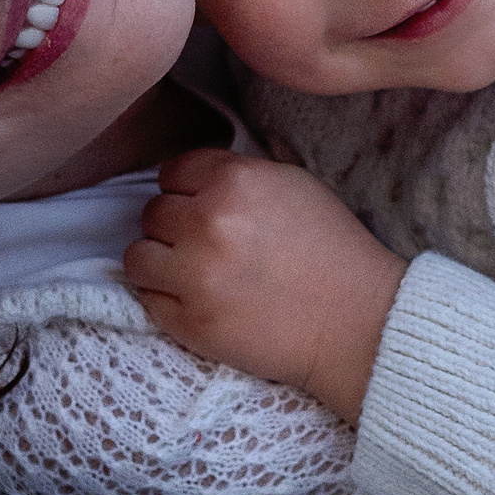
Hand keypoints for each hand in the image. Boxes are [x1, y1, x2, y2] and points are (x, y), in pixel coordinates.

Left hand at [122, 150, 408, 422]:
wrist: (356, 323)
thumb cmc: (332, 252)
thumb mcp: (293, 185)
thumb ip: (238, 176)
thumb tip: (190, 180)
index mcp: (235, 181)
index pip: (171, 171)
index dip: (187, 190)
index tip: (203, 207)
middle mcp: (208, 222)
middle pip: (153, 212)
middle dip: (175, 226)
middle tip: (206, 245)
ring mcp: (194, 274)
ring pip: (138, 255)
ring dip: (160, 261)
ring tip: (193, 273)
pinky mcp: (189, 322)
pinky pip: (147, 299)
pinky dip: (165, 298)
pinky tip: (198, 299)